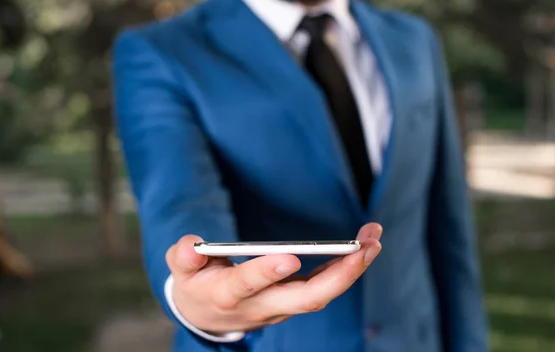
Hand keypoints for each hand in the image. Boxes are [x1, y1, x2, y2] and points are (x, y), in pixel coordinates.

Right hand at [166, 223, 382, 333]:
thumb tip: (191, 245)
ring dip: (351, 269)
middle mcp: (261, 306)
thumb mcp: (180, 271)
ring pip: (321, 294)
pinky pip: (323, 287)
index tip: (288, 256)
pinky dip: (345, 268)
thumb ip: (183, 257)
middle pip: (304, 298)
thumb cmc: (195, 284)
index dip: (266, 272)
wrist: (207, 316)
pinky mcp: (293, 300)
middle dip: (339, 275)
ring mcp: (281, 307)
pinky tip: (363, 247)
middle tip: (364, 248)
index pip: (248, 286)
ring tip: (374, 239)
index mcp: (227, 295)